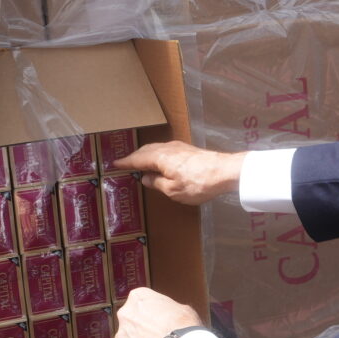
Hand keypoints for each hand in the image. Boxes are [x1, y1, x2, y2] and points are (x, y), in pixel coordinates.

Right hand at [111, 141, 242, 205]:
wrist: (225, 171)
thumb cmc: (198, 183)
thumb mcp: (173, 190)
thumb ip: (156, 183)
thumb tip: (145, 177)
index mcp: (159, 157)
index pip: (137, 159)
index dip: (125, 162)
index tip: (114, 164)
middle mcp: (166, 148)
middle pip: (145, 151)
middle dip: (134, 156)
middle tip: (125, 163)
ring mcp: (178, 147)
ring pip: (155, 148)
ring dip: (145, 155)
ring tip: (139, 162)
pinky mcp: (187, 149)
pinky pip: (165, 150)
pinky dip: (156, 154)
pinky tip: (159, 160)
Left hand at [112, 288, 203, 337]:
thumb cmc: (184, 326)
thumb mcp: (181, 308)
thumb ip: (168, 310)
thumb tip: (171, 317)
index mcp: (138, 298)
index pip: (139, 303)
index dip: (151, 313)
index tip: (159, 320)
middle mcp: (126, 314)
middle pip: (130, 321)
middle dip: (140, 329)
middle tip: (156, 337)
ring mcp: (122, 335)